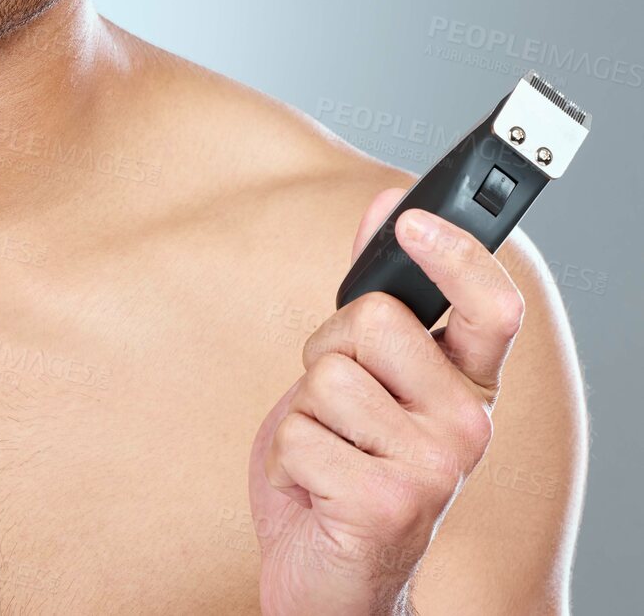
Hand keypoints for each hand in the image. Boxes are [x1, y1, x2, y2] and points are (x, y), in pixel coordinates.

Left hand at [246, 189, 524, 615]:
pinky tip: (317, 488)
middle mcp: (467, 425)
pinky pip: (299, 430)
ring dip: (306, 409)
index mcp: (468, 385)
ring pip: (327, 374)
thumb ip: (378, 294)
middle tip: (340, 406)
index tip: (410, 218)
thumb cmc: (345, 465)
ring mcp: (433, 468)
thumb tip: (386, 204)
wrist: (333, 577)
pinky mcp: (384, 504)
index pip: (493, 307)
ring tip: (330, 450)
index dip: (458, 252)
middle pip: (374, 318)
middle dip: (330, 350)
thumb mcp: (363, 371)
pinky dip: (289, 457)